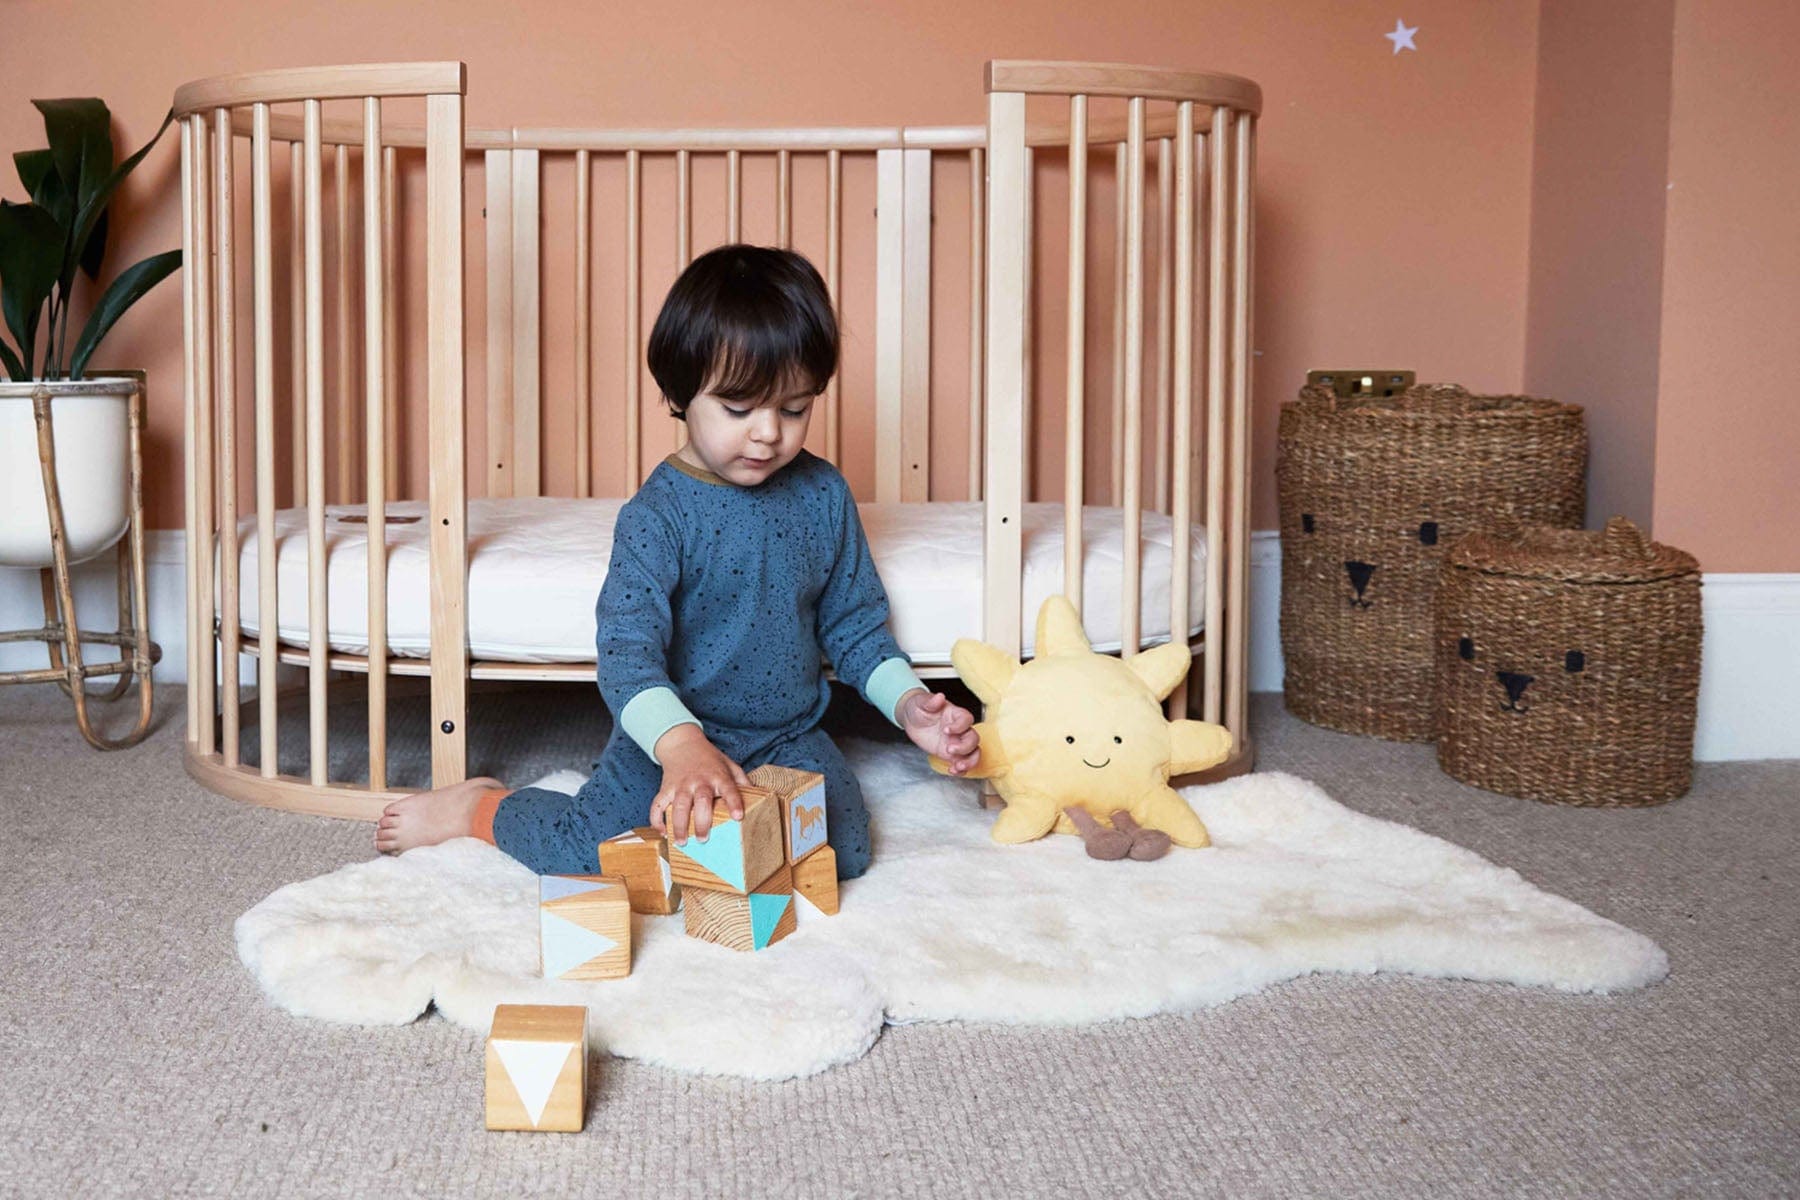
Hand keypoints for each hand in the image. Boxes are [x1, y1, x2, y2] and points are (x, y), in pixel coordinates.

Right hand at [649, 724, 750, 844]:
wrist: (682, 744)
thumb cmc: (709, 759)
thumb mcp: (729, 765)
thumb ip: (742, 781)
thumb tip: (759, 796)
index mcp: (718, 776)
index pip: (728, 788)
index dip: (734, 802)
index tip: (738, 817)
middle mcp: (699, 781)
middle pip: (701, 801)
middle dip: (702, 821)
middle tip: (704, 839)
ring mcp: (681, 785)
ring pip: (678, 806)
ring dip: (679, 825)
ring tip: (682, 842)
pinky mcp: (666, 788)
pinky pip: (657, 804)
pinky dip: (657, 819)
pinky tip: (663, 832)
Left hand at [896, 689, 979, 774]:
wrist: (911, 719)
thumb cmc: (919, 707)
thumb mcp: (920, 702)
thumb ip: (930, 701)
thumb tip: (939, 697)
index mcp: (955, 714)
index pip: (967, 719)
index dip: (960, 726)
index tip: (946, 730)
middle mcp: (960, 729)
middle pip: (974, 738)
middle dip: (964, 746)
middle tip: (949, 749)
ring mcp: (956, 742)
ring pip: (973, 752)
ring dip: (969, 761)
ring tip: (957, 766)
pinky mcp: (951, 754)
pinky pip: (963, 762)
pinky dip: (961, 769)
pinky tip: (952, 771)